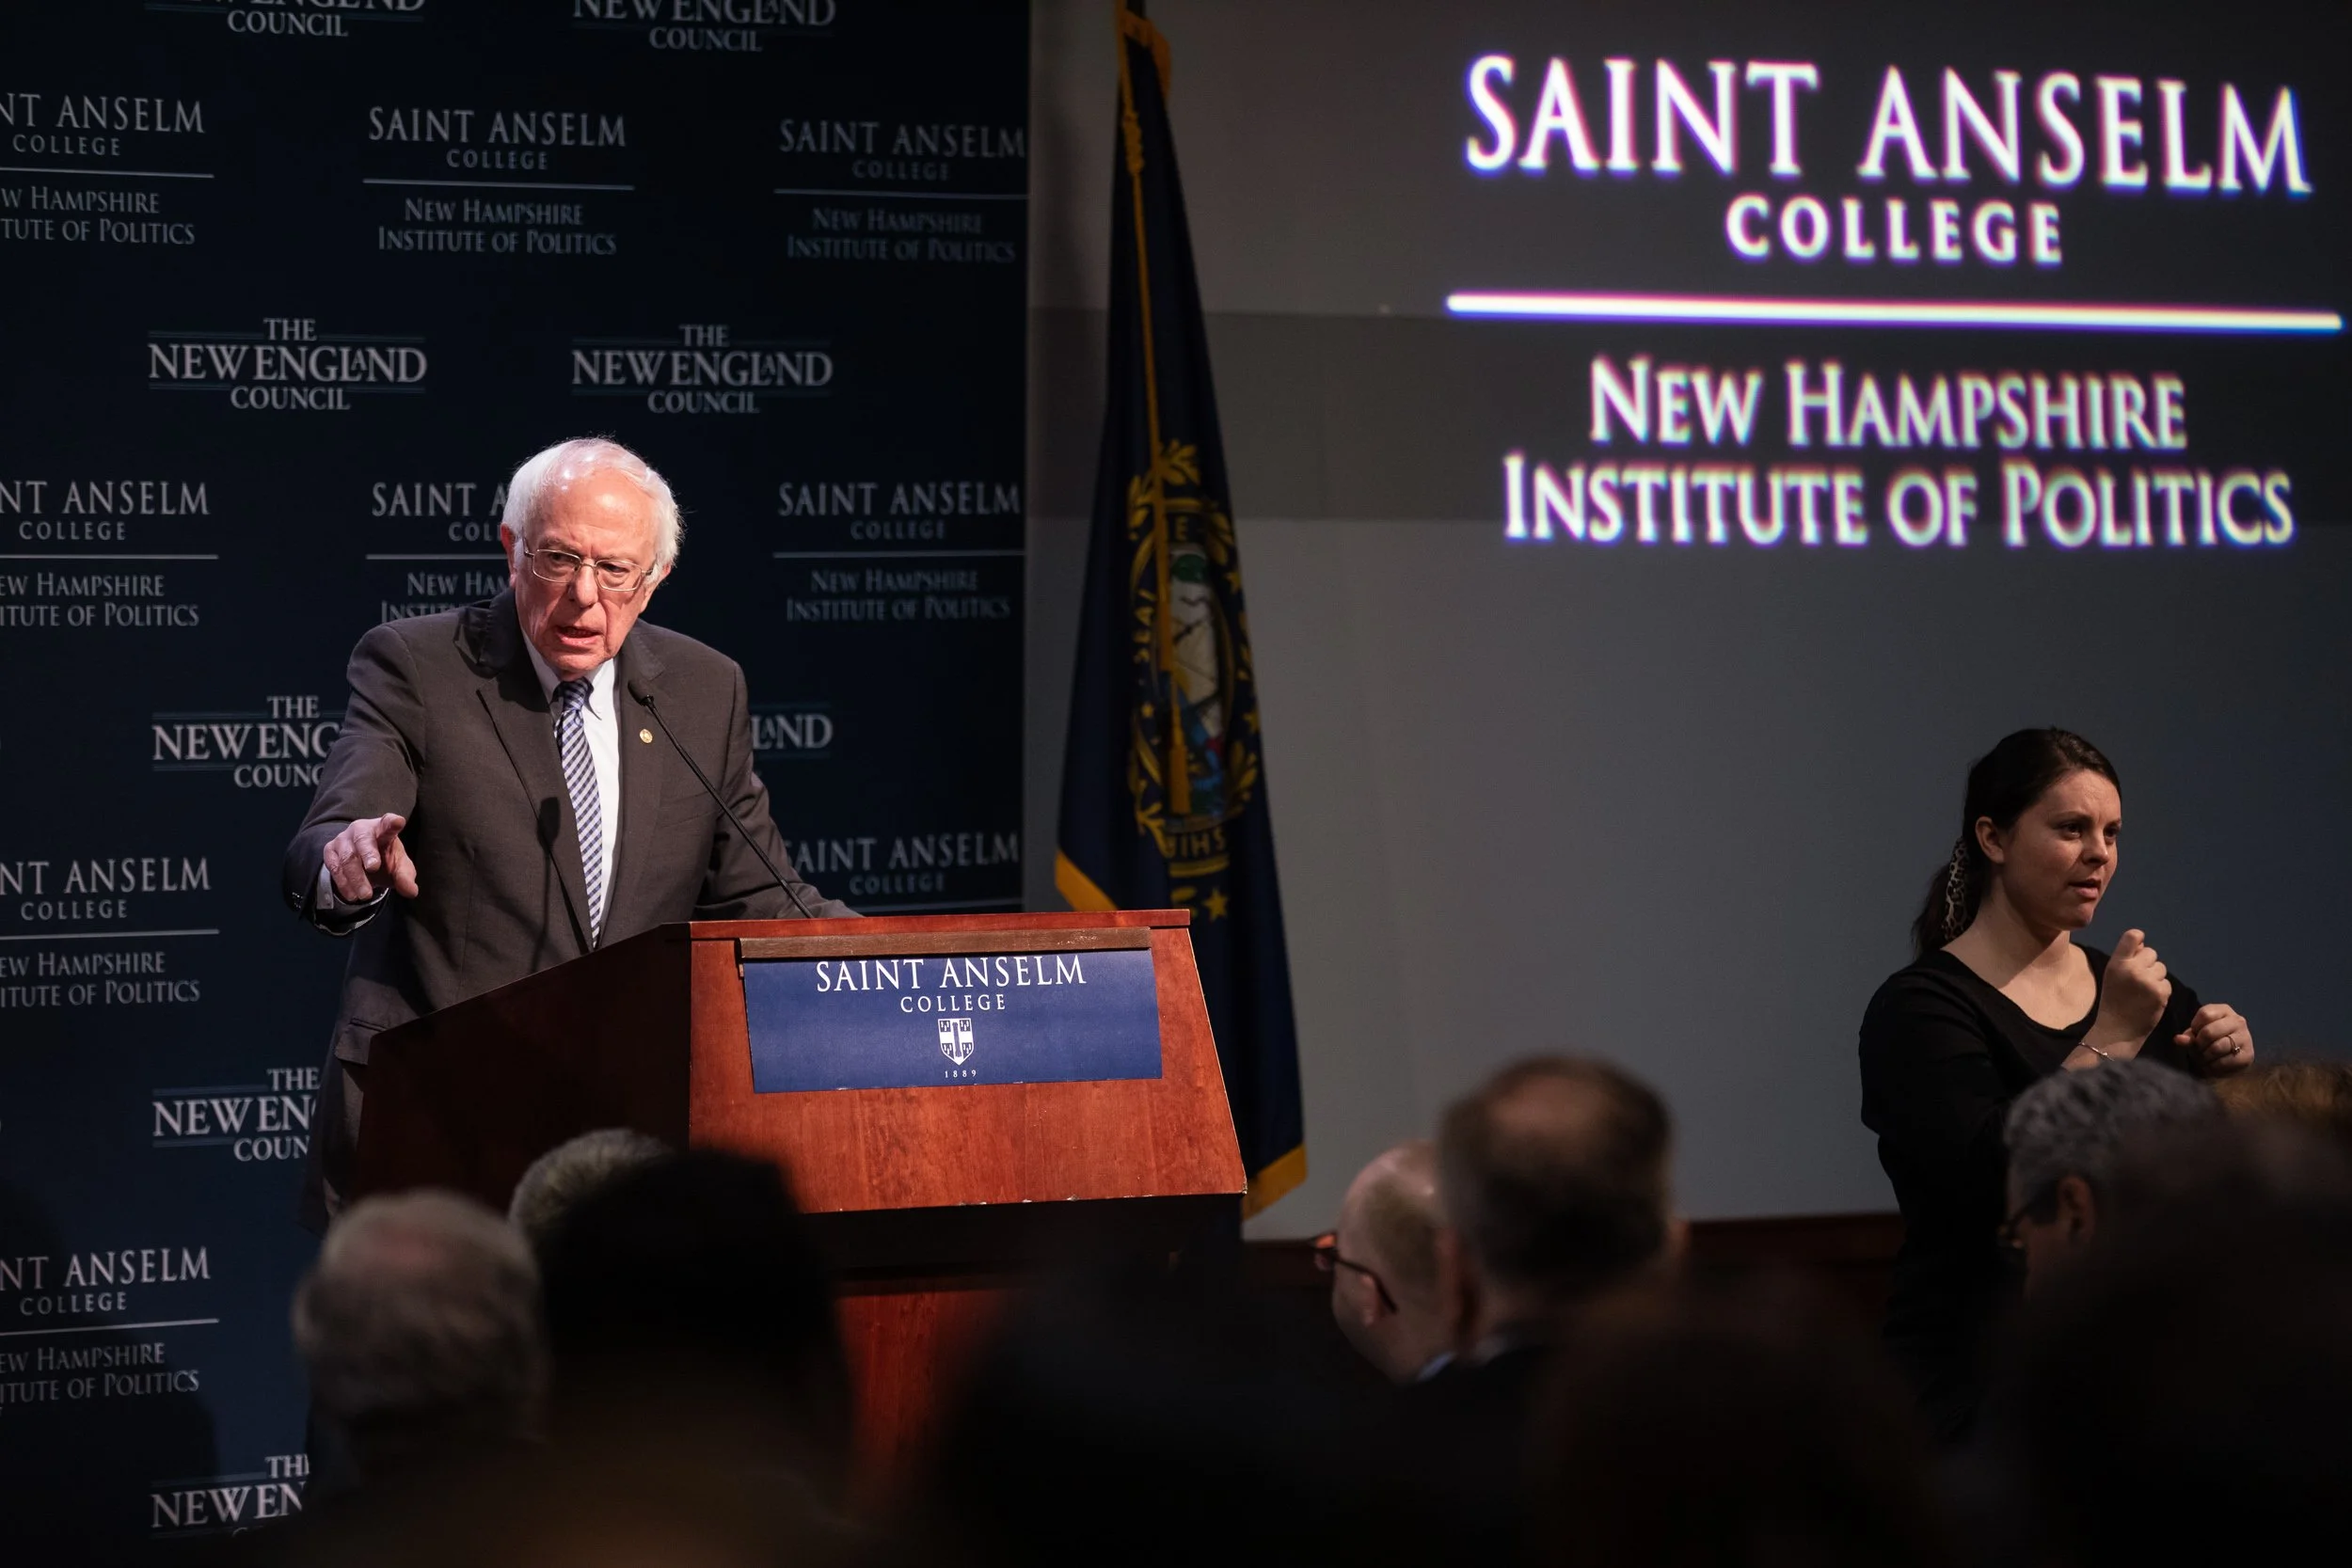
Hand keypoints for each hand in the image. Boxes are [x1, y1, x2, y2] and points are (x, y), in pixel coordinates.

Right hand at [322, 813, 418, 903]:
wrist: (362, 863)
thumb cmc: (385, 859)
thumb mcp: (399, 868)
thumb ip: (405, 877)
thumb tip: (411, 892)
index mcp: (383, 828)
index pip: (388, 822)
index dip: (392, 822)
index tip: (398, 822)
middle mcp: (361, 829)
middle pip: (363, 839)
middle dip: (368, 853)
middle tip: (374, 868)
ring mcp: (343, 839)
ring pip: (348, 857)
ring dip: (356, 878)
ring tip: (365, 895)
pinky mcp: (330, 850)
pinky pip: (335, 867)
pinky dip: (344, 883)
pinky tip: (352, 895)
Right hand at [2086, 928, 2170, 1053]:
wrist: (2118, 1030)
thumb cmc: (2113, 1001)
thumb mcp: (2112, 975)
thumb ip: (2125, 958)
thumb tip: (2142, 942)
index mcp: (2117, 963)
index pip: (2133, 936)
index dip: (2138, 940)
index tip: (2137, 949)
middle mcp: (2132, 968)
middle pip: (2151, 952)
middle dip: (2148, 964)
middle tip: (2138, 980)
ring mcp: (2148, 980)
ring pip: (2161, 968)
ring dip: (2155, 977)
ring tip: (2144, 991)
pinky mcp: (2160, 992)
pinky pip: (2166, 983)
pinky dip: (2161, 990)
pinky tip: (2150, 1000)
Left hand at [2175, 1002, 2254, 1076]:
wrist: (2229, 1057)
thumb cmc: (2209, 1041)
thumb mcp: (2197, 1035)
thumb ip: (2188, 1037)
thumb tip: (2178, 1039)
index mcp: (2224, 1011)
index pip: (2205, 1014)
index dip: (2195, 1027)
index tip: (2194, 1035)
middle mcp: (2238, 1021)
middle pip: (2209, 1032)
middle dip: (2199, 1045)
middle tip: (2197, 1052)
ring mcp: (2245, 1037)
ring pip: (2217, 1047)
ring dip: (2205, 1057)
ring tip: (2202, 1060)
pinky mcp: (2248, 1055)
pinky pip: (2225, 1062)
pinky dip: (2213, 1067)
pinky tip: (2211, 1067)